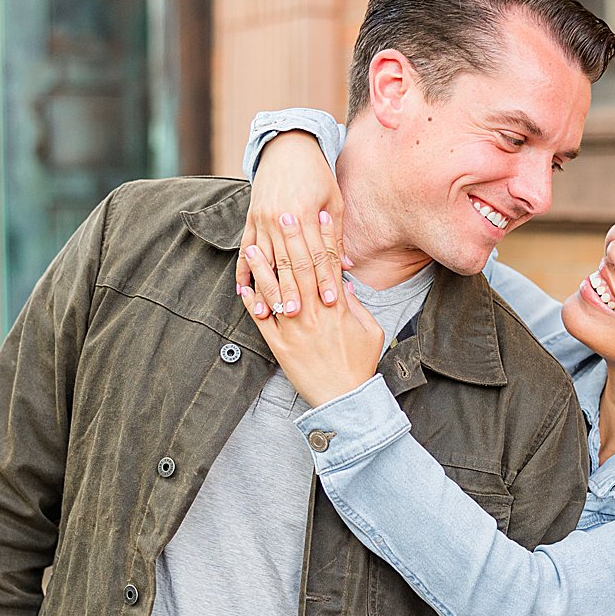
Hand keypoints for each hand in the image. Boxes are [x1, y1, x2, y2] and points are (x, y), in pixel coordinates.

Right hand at [238, 131, 347, 307]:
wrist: (287, 148)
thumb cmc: (318, 176)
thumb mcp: (333, 202)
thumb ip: (335, 236)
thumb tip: (346, 268)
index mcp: (304, 213)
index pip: (316, 254)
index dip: (323, 279)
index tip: (329, 302)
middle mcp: (279, 218)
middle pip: (289, 261)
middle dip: (295, 290)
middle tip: (300, 316)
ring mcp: (261, 219)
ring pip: (266, 260)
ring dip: (269, 287)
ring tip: (272, 311)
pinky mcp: (250, 219)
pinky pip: (245, 249)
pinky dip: (244, 270)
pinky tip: (244, 290)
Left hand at [240, 227, 386, 408]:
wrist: (344, 399)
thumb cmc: (361, 365)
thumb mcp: (371, 331)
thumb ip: (356, 305)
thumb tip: (343, 282)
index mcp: (337, 309)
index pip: (328, 265)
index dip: (325, 238)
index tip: (320, 216)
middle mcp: (313, 315)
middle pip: (299, 270)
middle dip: (292, 240)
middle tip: (283, 216)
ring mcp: (294, 330)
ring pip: (275, 291)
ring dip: (263, 267)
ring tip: (253, 246)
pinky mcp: (279, 346)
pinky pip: (261, 321)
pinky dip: (252, 303)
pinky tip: (243, 286)